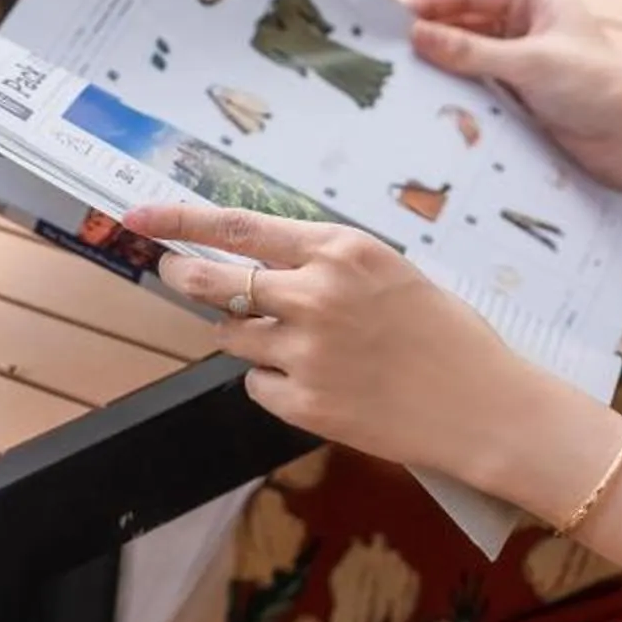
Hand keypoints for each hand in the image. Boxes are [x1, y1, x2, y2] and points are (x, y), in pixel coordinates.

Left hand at [120, 199, 551, 482]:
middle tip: (172, 274)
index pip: (239, 227)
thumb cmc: (442, 331)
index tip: (140, 217)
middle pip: (214, 281)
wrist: (481, 404)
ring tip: (296, 342)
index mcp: (340, 250)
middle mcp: (315, 294)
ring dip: (244, 335)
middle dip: (183, 276)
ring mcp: (305, 352)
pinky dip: (273, 381)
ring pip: (232, 336)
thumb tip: (256, 263)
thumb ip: (321, 262)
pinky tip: (320, 382)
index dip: (180, 221)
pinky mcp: (303, 403)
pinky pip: (257, 384)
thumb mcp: (385, 271)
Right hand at [410, 0, 621, 198]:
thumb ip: (470, 52)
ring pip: (470, 57)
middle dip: (433, 38)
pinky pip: (481, 86)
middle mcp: (528, 25)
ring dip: (443, 68)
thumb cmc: (595, 89)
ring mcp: (525, 60)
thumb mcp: (528, 65)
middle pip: (466, 24)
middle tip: (389, 56)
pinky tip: (431, 103)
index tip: (391, 22)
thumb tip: (418, 36)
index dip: (431, 5)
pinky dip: (458, 92)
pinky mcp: (524, 94)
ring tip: (402, 81)